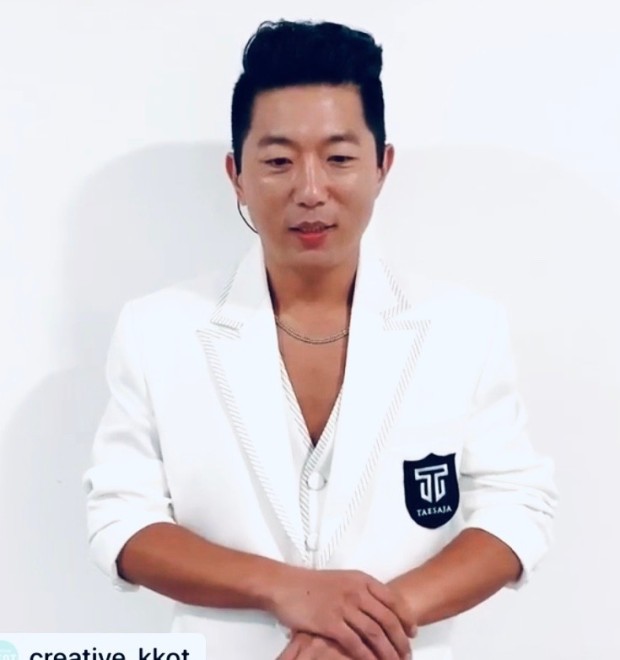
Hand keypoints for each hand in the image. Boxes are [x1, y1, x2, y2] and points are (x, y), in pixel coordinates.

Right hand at [269, 568, 415, 659]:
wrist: (287, 586)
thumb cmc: (312, 585)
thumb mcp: (342, 580)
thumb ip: (361, 591)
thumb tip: (379, 608)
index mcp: (361, 580)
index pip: (392, 599)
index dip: (406, 618)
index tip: (413, 631)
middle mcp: (356, 592)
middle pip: (387, 619)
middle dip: (401, 640)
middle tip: (407, 653)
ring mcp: (343, 607)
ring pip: (375, 633)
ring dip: (388, 651)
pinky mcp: (330, 622)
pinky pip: (355, 643)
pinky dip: (367, 656)